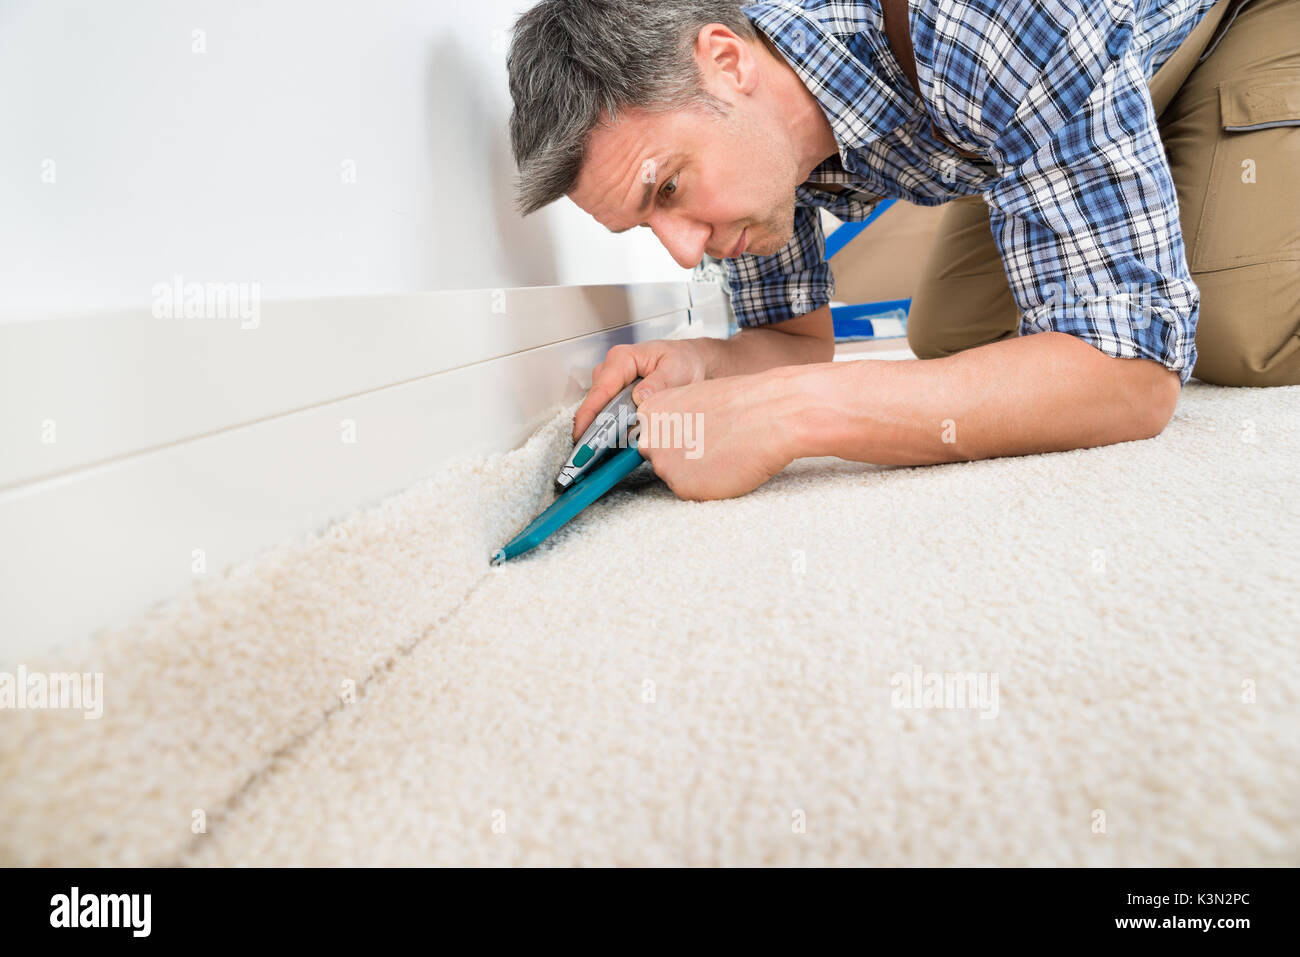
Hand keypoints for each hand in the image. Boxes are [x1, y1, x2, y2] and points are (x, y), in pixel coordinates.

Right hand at [573, 339, 706, 439]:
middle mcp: (611, 370)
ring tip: (604, 451)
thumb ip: (659, 383)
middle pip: (595, 403)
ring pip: (600, 411)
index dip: (589, 413)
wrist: (691, 362)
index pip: (601, 389)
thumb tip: (640, 398)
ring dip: (603, 430)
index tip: (581, 433)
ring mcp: (611, 384)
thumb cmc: (683, 361)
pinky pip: (608, 415)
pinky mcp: (616, 397)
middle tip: (593, 452)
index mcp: (622, 359)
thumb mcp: (676, 370)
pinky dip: (612, 430)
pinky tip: (615, 444)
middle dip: (593, 427)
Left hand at [635, 370, 803, 499]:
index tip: (690, 436)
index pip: (649, 433)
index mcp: (650, 411)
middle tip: (710, 445)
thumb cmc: (741, 403)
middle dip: (680, 456)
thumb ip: (674, 419)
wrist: (770, 416)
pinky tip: (727, 467)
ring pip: (675, 475)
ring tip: (723, 453)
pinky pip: (692, 491)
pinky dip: (708, 484)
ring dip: (694, 471)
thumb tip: (672, 436)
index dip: (673, 437)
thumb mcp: (695, 399)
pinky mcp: (683, 488)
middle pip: (658, 457)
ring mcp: (664, 466)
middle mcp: (650, 439)